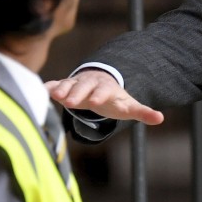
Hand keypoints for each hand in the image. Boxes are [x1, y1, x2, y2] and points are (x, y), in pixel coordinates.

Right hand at [46, 70, 163, 124]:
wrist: (100, 84)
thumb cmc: (114, 99)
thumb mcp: (128, 106)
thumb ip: (142, 112)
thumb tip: (160, 118)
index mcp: (108, 89)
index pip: (105, 91)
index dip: (100, 95)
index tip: (95, 101)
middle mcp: (92, 84)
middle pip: (85, 87)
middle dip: (78, 93)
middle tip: (70, 102)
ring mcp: (77, 84)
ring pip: (69, 84)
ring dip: (62, 89)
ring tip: (54, 96)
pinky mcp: (65, 86)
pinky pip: (57, 84)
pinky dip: (50, 86)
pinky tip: (41, 90)